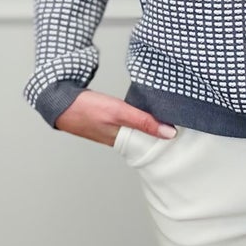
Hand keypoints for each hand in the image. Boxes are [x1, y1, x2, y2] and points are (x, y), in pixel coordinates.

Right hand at [54, 88, 176, 148]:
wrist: (57, 100)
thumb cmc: (85, 109)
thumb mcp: (118, 112)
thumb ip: (143, 121)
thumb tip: (169, 133)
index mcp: (123, 141)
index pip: (152, 145)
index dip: (168, 141)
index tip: (187, 134)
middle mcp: (119, 138)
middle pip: (147, 139)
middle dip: (163, 134)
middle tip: (185, 126)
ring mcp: (112, 130)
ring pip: (139, 131)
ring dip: (151, 125)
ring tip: (170, 118)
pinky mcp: (108, 121)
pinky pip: (129, 123)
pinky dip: (140, 119)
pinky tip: (147, 112)